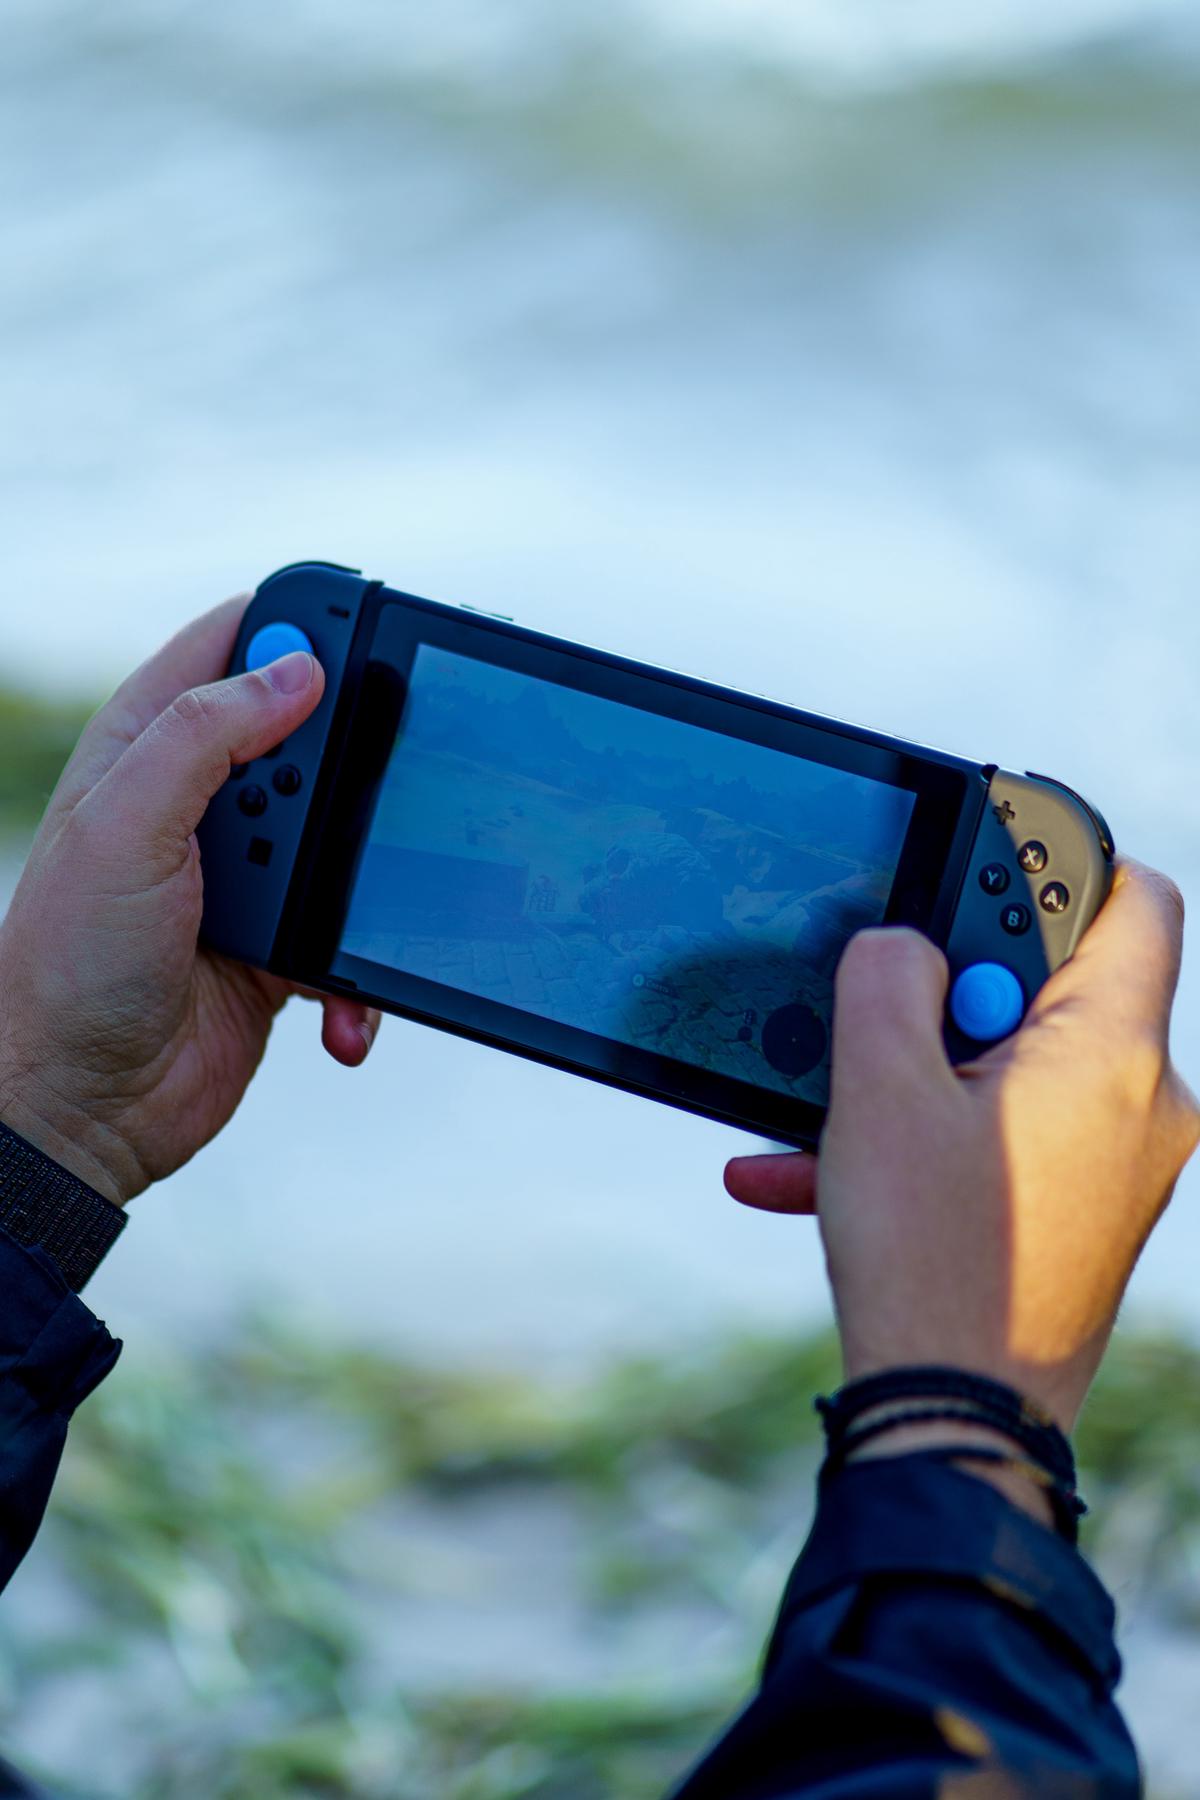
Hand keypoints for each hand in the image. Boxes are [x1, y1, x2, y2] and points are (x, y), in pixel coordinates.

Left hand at [0, 596, 380, 1206]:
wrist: (80, 1111)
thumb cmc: (69, 967)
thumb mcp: (122, 827)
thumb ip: (203, 736)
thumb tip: (297, 668)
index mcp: (148, 748)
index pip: (231, 647)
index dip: (295, 628)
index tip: (366, 627)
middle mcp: (201, 803)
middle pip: (314, 739)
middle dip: (356, 771)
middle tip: (373, 798)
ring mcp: (248, 877)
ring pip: (346, 839)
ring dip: (362, 883)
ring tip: (327, 922)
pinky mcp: (284, 948)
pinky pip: (350, 936)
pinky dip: (357, 977)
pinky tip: (338, 1015)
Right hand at [726, 862, 1199, 1431]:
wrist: (952, 1421)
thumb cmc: (930, 1255)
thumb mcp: (881, 1087)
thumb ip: (888, 977)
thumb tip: (902, 945)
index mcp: (1115, 1055)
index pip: (1134, 898)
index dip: (1061, 860)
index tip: (978, 871)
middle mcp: (1141, 1106)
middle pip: (1057, 987)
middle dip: (950, 994)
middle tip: (886, 1020)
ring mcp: (1116, 1168)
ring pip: (1013, 1072)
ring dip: (915, 1076)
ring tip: (827, 1112)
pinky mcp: (1078, 1215)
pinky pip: (1002, 1142)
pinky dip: (925, 1141)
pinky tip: (809, 1173)